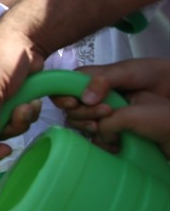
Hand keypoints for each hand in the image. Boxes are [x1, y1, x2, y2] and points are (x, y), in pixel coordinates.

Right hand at [52, 59, 169, 155]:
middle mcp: (89, 95)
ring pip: (79, 123)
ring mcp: (98, 111)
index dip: (61, 97)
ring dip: (88, 126)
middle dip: (82, 113)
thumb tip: (84, 98)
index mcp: (87, 79)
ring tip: (105, 126)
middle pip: (69, 109)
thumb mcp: (125, 72)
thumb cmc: (149, 74)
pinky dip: (98, 138)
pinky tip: (110, 139)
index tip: (73, 103)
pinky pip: (94, 134)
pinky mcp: (108, 125)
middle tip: (104, 112)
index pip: (61, 88)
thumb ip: (104, 80)